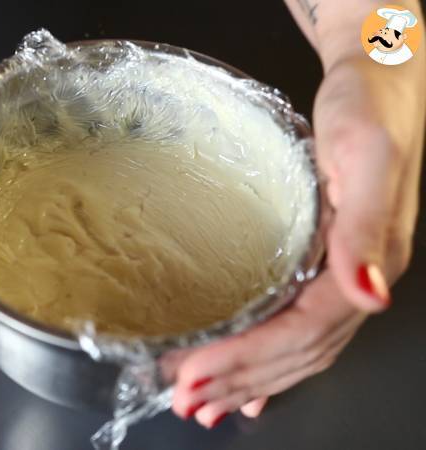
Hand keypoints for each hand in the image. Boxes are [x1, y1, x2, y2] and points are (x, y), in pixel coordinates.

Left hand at [170, 51, 425, 426]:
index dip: (248, 359)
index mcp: (364, 262)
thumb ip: (365, 227)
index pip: (300, 332)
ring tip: (206, 400)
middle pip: (294, 352)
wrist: (375, 85)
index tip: (195, 374)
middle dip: (239, 381)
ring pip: (294, 348)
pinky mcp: (322, 263)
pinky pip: (298, 327)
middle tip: (188, 400)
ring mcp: (338, 275)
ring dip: (250, 380)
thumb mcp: (365, 156)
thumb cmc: (368, 110)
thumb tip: (369, 294)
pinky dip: (270, 360)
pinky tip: (250, 383)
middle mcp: (353, 279)